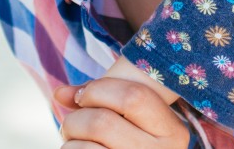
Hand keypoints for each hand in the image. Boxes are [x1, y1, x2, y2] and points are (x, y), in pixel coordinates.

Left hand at [55, 79, 191, 147]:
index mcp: (172, 131)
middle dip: (76, 118)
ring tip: (75, 141)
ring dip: (70, 140)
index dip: (99, 90)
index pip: (134, 97)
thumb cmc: (131, 142)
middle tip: (72, 123)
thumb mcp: (131, 119)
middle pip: (103, 122)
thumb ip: (100, 98)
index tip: (84, 96)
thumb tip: (60, 93)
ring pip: (86, 147)